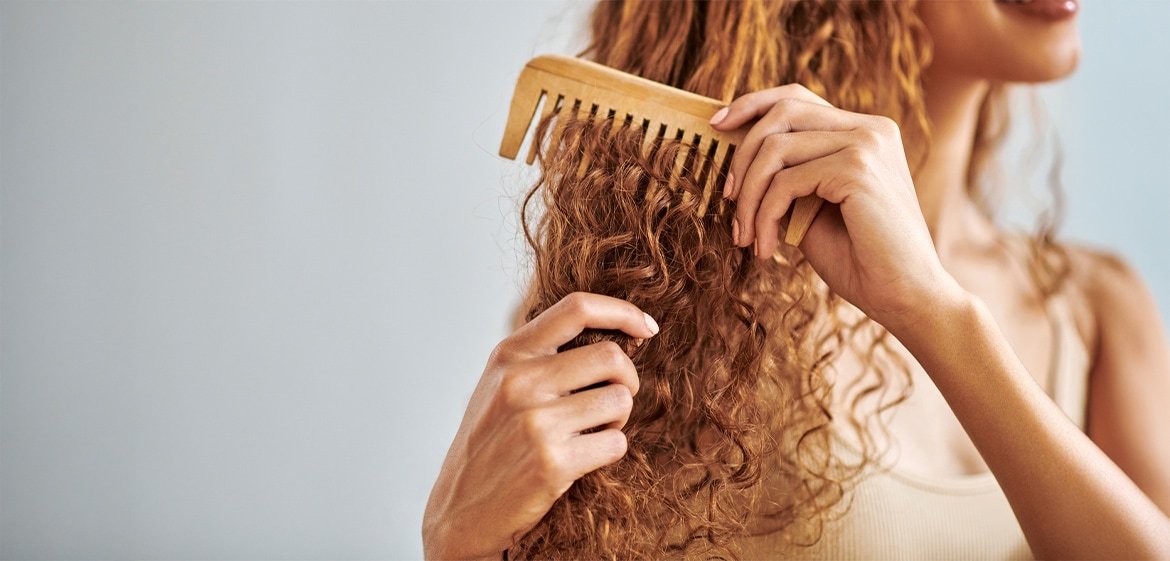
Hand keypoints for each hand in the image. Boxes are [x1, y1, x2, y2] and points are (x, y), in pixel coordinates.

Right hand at [422, 292, 658, 559]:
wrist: (459, 510)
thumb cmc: (489, 443)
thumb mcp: (500, 384)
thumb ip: (542, 356)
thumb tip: (616, 334)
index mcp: (509, 355)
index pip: (577, 308)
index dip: (622, 312)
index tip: (647, 328)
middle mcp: (521, 382)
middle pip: (612, 357)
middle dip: (627, 379)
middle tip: (612, 399)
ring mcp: (536, 422)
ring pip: (620, 400)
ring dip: (617, 419)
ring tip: (589, 432)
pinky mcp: (553, 463)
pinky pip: (616, 442)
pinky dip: (609, 450)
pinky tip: (582, 458)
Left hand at [710, 84, 965, 330]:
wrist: (906, 297)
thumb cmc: (860, 259)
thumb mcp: (813, 208)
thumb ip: (787, 176)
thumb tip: (736, 157)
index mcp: (865, 131)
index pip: (797, 98)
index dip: (752, 105)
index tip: (717, 126)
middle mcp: (871, 128)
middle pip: (781, 113)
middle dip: (742, 156)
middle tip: (728, 200)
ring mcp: (867, 144)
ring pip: (775, 149)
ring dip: (749, 197)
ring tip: (745, 236)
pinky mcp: (857, 169)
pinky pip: (784, 183)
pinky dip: (765, 217)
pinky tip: (767, 249)